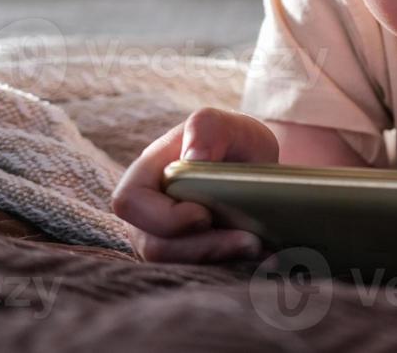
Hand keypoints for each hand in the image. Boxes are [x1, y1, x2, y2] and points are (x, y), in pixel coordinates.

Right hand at [111, 107, 278, 262]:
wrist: (251, 165)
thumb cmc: (230, 139)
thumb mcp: (224, 123)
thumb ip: (206, 129)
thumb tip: (192, 159)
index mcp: (144, 177)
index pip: (130, 203)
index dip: (163, 217)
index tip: (204, 215)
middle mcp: (146, 215)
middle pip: (154, 246)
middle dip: (202, 248)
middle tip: (250, 241)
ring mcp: (164, 240)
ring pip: (179, 265)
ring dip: (221, 260)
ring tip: (261, 247)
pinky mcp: (190, 258)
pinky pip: (202, 272)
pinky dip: (234, 266)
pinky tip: (266, 256)